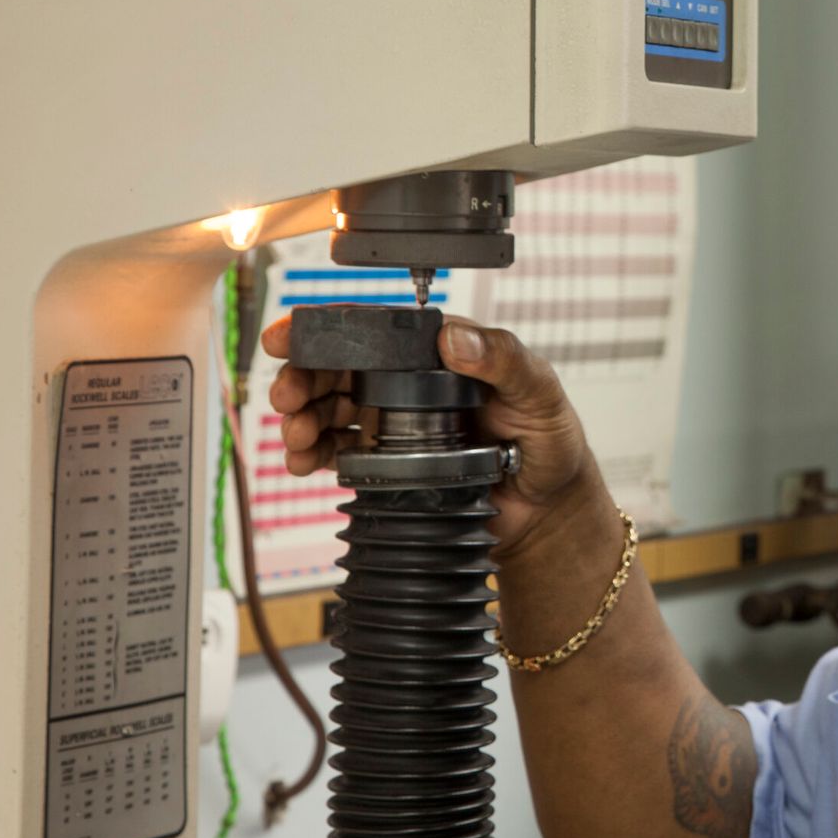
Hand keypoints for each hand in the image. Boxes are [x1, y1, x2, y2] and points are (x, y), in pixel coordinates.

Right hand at [262, 315, 602, 556]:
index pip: (379, 330)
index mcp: (441, 354)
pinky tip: (303, 461)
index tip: (291, 334)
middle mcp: (412, 383)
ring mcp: (396, 422)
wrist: (547, 510)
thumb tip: (454, 337)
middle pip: (340, 366)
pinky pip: (338, 450)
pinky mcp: (388, 462)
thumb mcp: (539, 392)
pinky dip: (312, 454)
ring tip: (298, 435)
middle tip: (288, 395)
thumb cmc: (549, 443)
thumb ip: (504, 360)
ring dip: (302, 417)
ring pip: (330, 407)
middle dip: (302, 376)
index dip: (328, 328)